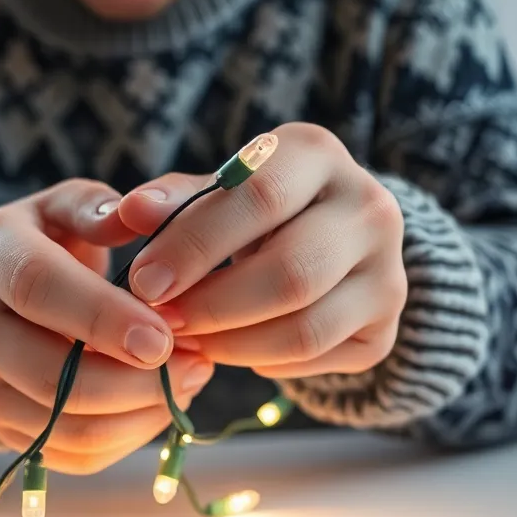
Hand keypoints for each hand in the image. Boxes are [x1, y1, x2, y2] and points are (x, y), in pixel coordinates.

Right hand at [0, 179, 214, 473]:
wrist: (4, 292)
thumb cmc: (53, 239)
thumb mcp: (71, 205)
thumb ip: (100, 208)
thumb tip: (133, 217)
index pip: (36, 289)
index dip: (102, 317)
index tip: (163, 337)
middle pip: (48, 376)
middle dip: (133, 381)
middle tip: (197, 363)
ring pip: (62, 426)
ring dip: (139, 414)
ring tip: (188, 380)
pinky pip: (70, 456)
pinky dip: (126, 439)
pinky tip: (159, 404)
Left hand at [116, 123, 407, 378]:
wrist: (325, 248)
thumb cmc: (247, 214)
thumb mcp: (212, 194)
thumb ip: (173, 202)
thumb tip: (128, 212)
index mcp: (317, 154)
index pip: (260, 198)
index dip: (195, 245)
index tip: (142, 282)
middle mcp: (369, 208)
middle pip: (290, 273)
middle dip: (212, 306)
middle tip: (161, 324)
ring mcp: (388, 273)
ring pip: (304, 328)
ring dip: (231, 344)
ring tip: (188, 342)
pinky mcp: (385, 331)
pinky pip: (315, 361)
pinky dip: (262, 361)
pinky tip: (232, 348)